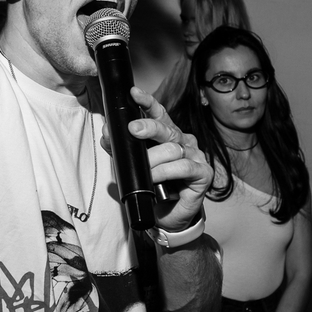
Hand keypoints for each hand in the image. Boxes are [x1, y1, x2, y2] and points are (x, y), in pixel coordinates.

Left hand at [121, 85, 211, 232]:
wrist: (167, 218)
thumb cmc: (153, 189)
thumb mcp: (133, 168)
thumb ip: (122, 150)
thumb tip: (108, 134)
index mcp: (169, 136)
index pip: (160, 114)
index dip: (148, 103)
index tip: (134, 93)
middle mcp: (184, 142)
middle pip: (167, 128)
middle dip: (148, 126)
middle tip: (133, 129)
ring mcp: (196, 156)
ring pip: (173, 148)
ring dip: (154, 159)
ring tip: (143, 170)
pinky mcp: (203, 173)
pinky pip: (183, 166)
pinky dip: (166, 172)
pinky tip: (156, 177)